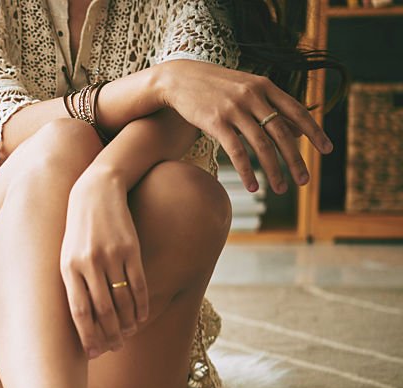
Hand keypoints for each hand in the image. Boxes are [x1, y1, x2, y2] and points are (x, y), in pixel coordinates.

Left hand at [61, 169, 148, 359]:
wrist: (95, 193)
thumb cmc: (78, 232)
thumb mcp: (66, 255)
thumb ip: (72, 284)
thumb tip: (81, 319)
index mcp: (68, 269)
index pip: (79, 311)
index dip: (88, 335)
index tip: (94, 353)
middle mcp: (88, 264)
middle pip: (102, 310)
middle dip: (110, 334)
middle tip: (115, 348)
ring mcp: (111, 256)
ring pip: (122, 299)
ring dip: (128, 322)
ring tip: (129, 334)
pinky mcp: (130, 249)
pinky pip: (138, 283)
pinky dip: (141, 304)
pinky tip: (141, 317)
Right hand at [155, 60, 333, 194]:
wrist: (179, 79)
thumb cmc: (215, 86)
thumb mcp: (247, 89)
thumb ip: (272, 106)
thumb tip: (298, 129)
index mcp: (265, 86)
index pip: (297, 111)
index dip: (314, 131)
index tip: (327, 150)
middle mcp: (253, 96)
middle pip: (282, 132)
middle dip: (295, 159)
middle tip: (305, 181)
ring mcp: (234, 109)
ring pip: (262, 145)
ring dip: (274, 170)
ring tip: (281, 190)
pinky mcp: (215, 122)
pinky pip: (236, 151)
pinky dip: (247, 171)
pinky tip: (253, 186)